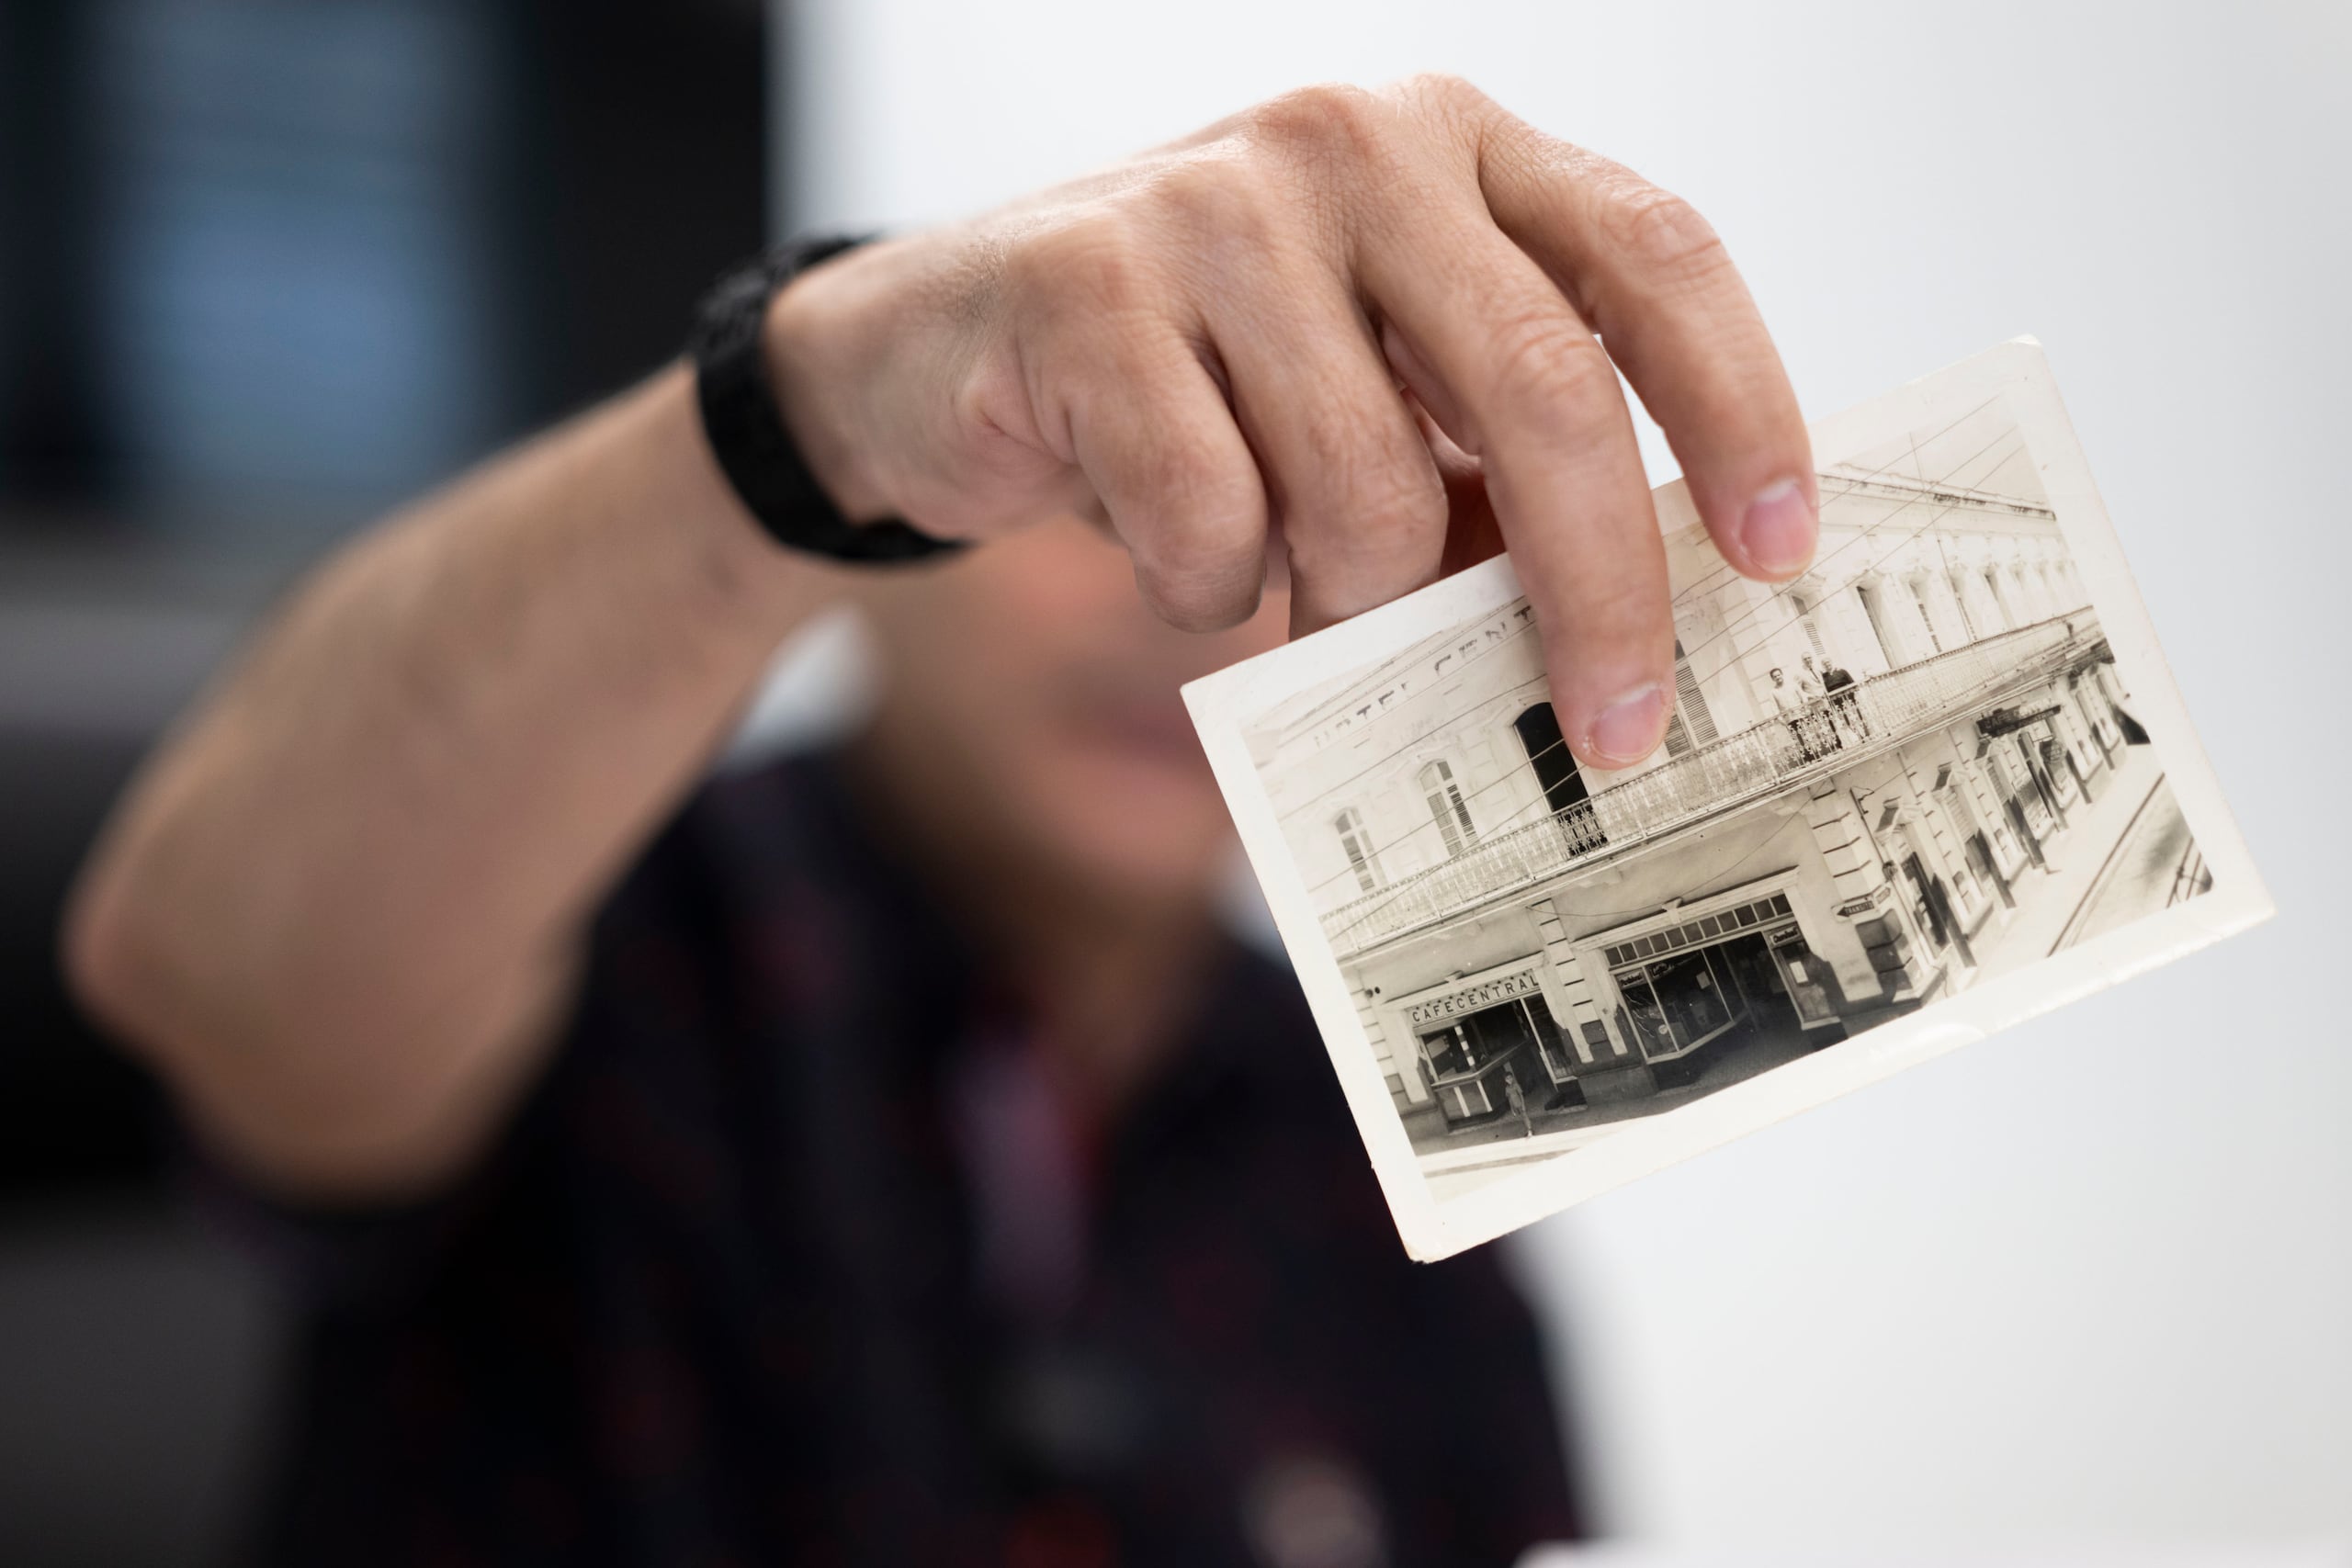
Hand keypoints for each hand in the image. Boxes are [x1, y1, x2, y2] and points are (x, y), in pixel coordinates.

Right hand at [765, 75, 1815, 767]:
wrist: (935, 349)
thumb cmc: (1196, 384)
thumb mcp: (1367, 391)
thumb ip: (1489, 463)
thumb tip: (1623, 629)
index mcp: (1457, 150)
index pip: (1653, 255)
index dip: (1739, 408)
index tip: (1780, 555)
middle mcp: (1353, 145)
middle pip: (1543, 385)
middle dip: (1595, 587)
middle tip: (1613, 724)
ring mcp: (1216, 205)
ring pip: (1369, 484)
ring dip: (1348, 599)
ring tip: (1297, 590)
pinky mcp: (1086, 290)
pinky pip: (1212, 517)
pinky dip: (1209, 589)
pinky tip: (1180, 556)